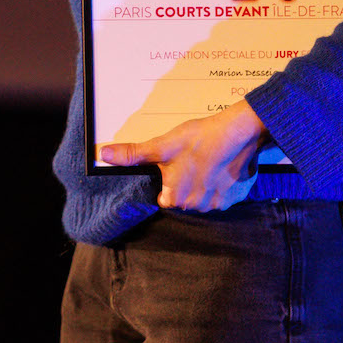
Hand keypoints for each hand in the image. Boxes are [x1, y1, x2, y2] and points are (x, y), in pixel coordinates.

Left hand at [98, 100, 268, 211]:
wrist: (238, 134)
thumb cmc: (198, 140)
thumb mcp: (161, 145)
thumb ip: (133, 154)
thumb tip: (103, 154)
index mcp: (176, 199)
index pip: (164, 198)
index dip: (167, 181)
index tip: (174, 168)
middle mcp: (197, 208)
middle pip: (184, 198)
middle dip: (186, 182)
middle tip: (191, 160)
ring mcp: (219, 204)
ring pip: (204, 196)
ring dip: (204, 183)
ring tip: (207, 161)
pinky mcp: (237, 197)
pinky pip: (223, 193)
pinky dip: (222, 182)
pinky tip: (221, 166)